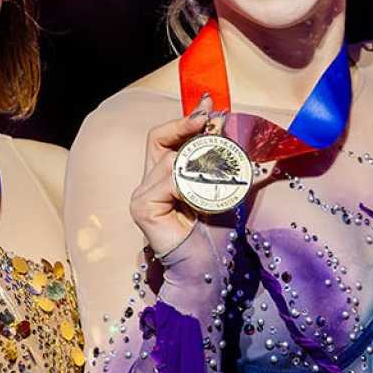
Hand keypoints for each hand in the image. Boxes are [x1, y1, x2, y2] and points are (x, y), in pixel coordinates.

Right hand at [130, 94, 217, 259]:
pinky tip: (202, 202)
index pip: (166, 136)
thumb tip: (231, 127)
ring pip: (170, 162)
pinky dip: (190, 188)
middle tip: (217, 120)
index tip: (209, 103)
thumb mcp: (222, 188)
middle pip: (161, 140)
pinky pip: (168, 182)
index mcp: (164, 177)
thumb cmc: (215, 233)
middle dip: (190, 127)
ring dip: (200, 167)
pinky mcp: (141, 207)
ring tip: (220, 182)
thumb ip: (221, 161)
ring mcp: (141, 195)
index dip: (185, 118)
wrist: (208, 269)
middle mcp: (148, 183)